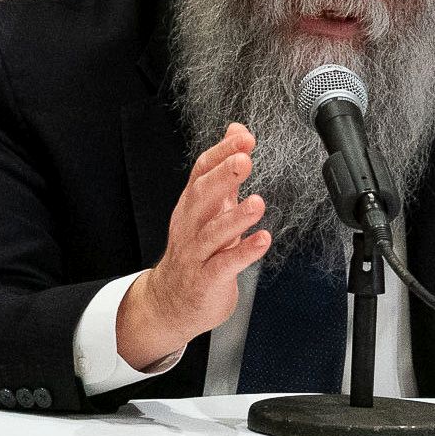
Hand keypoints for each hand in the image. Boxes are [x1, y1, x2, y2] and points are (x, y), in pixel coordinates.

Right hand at [116, 124, 272, 371]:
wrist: (171, 303)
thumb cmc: (196, 253)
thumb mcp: (210, 208)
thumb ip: (226, 171)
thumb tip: (238, 132)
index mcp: (191, 206)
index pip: (201, 172)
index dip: (221, 153)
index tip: (244, 139)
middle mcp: (190, 226)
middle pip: (202, 196)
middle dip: (223, 176)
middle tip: (243, 160)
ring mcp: (196, 254)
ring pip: (213, 232)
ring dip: (236, 216)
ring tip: (257, 203)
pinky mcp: (206, 280)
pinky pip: (225, 265)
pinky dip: (244, 252)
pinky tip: (262, 241)